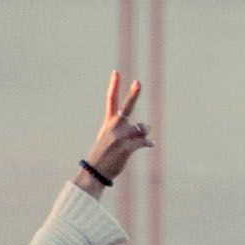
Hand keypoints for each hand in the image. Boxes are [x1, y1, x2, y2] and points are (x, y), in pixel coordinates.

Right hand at [80, 70, 151, 187]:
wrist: (95, 172)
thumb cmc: (104, 155)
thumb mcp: (109, 138)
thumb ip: (127, 130)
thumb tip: (147, 129)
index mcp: (109, 122)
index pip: (111, 100)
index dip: (114, 85)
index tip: (116, 72)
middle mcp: (114, 126)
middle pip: (127, 107)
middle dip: (133, 94)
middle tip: (138, 82)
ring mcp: (120, 136)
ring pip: (142, 128)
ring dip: (144, 133)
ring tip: (138, 140)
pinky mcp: (126, 147)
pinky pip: (145, 141)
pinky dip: (148, 143)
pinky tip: (150, 145)